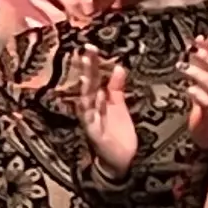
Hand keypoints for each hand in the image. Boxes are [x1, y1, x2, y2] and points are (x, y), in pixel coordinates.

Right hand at [75, 51, 138, 176]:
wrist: (121, 159)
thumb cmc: (117, 132)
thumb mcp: (118, 106)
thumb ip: (116, 88)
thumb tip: (118, 66)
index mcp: (98, 101)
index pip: (94, 78)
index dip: (92, 63)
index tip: (91, 47)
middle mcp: (91, 109)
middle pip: (88, 85)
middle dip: (87, 69)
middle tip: (87, 52)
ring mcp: (91, 121)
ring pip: (86, 101)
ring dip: (86, 87)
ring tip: (88, 72)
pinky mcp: (95, 133)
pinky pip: (91, 120)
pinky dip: (91, 109)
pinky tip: (94, 98)